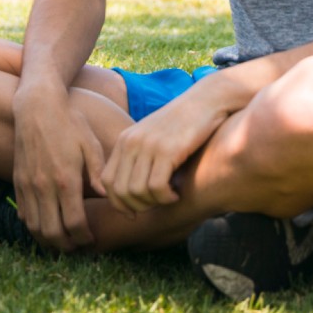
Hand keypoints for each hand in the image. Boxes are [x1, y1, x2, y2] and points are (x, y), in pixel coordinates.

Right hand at [11, 84, 106, 250]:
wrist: (37, 107)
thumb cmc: (69, 123)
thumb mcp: (91, 145)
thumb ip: (99, 174)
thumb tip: (110, 198)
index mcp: (66, 180)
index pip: (74, 224)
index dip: (84, 238)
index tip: (91, 239)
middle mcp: (44, 187)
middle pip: (53, 233)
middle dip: (67, 246)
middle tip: (77, 246)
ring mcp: (28, 185)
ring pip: (35, 227)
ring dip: (48, 240)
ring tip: (62, 241)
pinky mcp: (18, 181)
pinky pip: (23, 214)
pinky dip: (34, 226)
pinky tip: (46, 224)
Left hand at [100, 84, 229, 213]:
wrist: (206, 101)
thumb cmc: (183, 125)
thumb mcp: (153, 139)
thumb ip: (139, 160)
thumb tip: (131, 197)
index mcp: (124, 141)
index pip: (106, 182)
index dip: (119, 203)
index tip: (136, 211)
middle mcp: (131, 142)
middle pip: (119, 191)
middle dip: (137, 207)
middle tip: (156, 204)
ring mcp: (148, 145)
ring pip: (137, 191)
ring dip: (154, 203)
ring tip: (169, 197)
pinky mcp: (167, 149)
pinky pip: (156, 187)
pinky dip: (166, 198)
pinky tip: (177, 193)